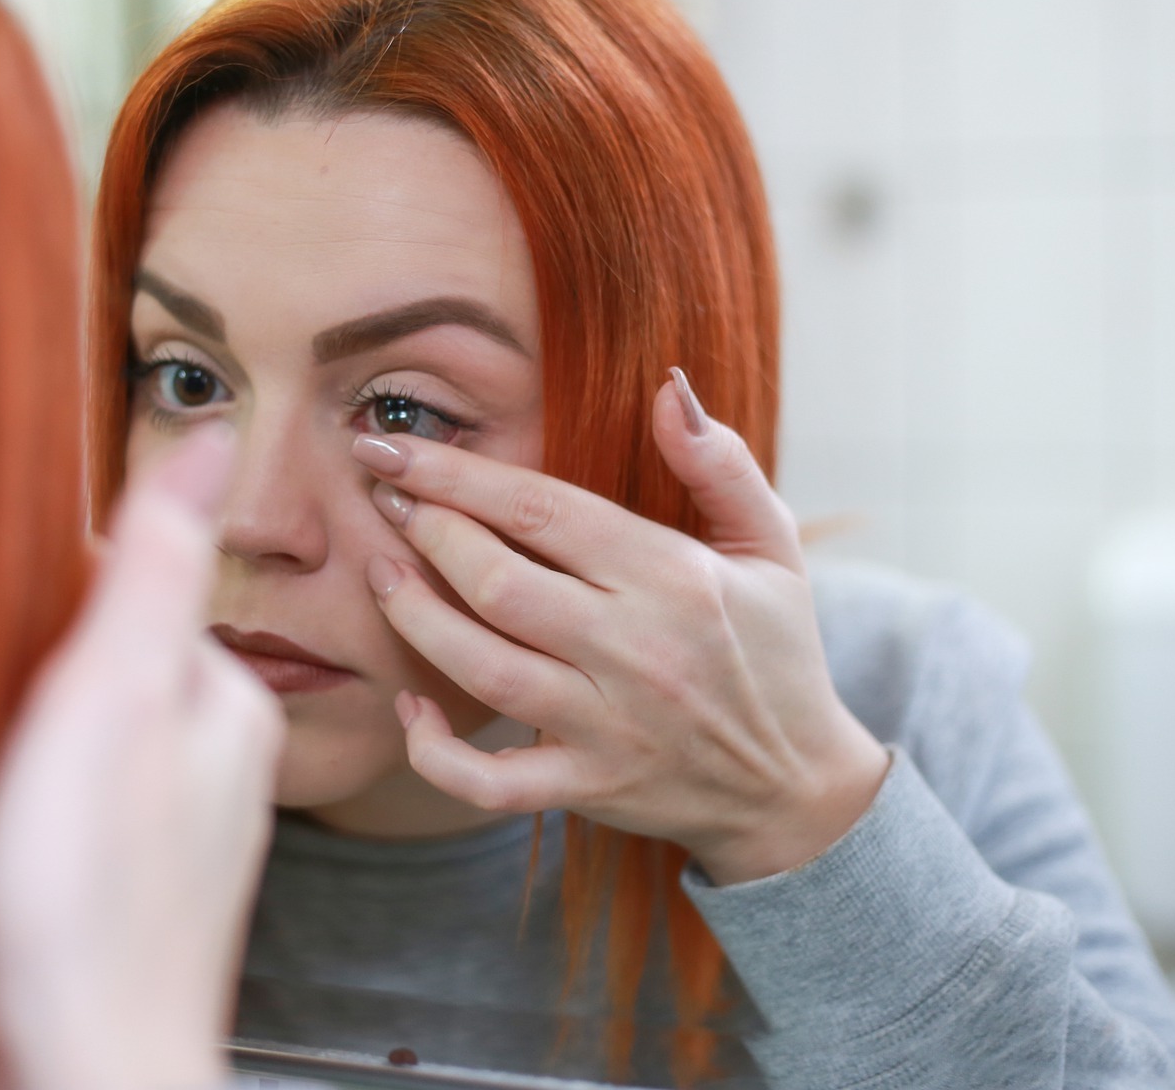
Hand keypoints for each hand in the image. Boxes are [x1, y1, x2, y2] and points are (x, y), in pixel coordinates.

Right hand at [0, 424, 284, 1089]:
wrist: (82, 1068)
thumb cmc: (86, 899)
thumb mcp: (110, 694)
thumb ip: (153, 570)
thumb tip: (208, 440)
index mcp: (226, 700)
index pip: (135, 594)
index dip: (50, 609)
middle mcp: (221, 761)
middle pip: (114, 667)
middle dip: (42, 678)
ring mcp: (179, 831)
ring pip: (93, 741)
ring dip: (31, 745)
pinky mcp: (132, 890)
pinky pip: (79, 811)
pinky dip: (34, 811)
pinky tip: (2, 841)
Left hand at [357, 370, 886, 885]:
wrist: (797, 787)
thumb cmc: (775, 651)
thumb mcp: (772, 545)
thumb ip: (720, 463)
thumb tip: (670, 388)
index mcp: (673, 577)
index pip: (544, 511)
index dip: (457, 475)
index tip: (394, 447)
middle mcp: (635, 650)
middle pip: (499, 583)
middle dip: (426, 532)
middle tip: (381, 496)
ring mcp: (608, 726)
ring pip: (483, 670)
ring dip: (414, 619)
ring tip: (376, 573)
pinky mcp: (587, 786)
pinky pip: (492, 781)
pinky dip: (436, 753)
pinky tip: (408, 708)